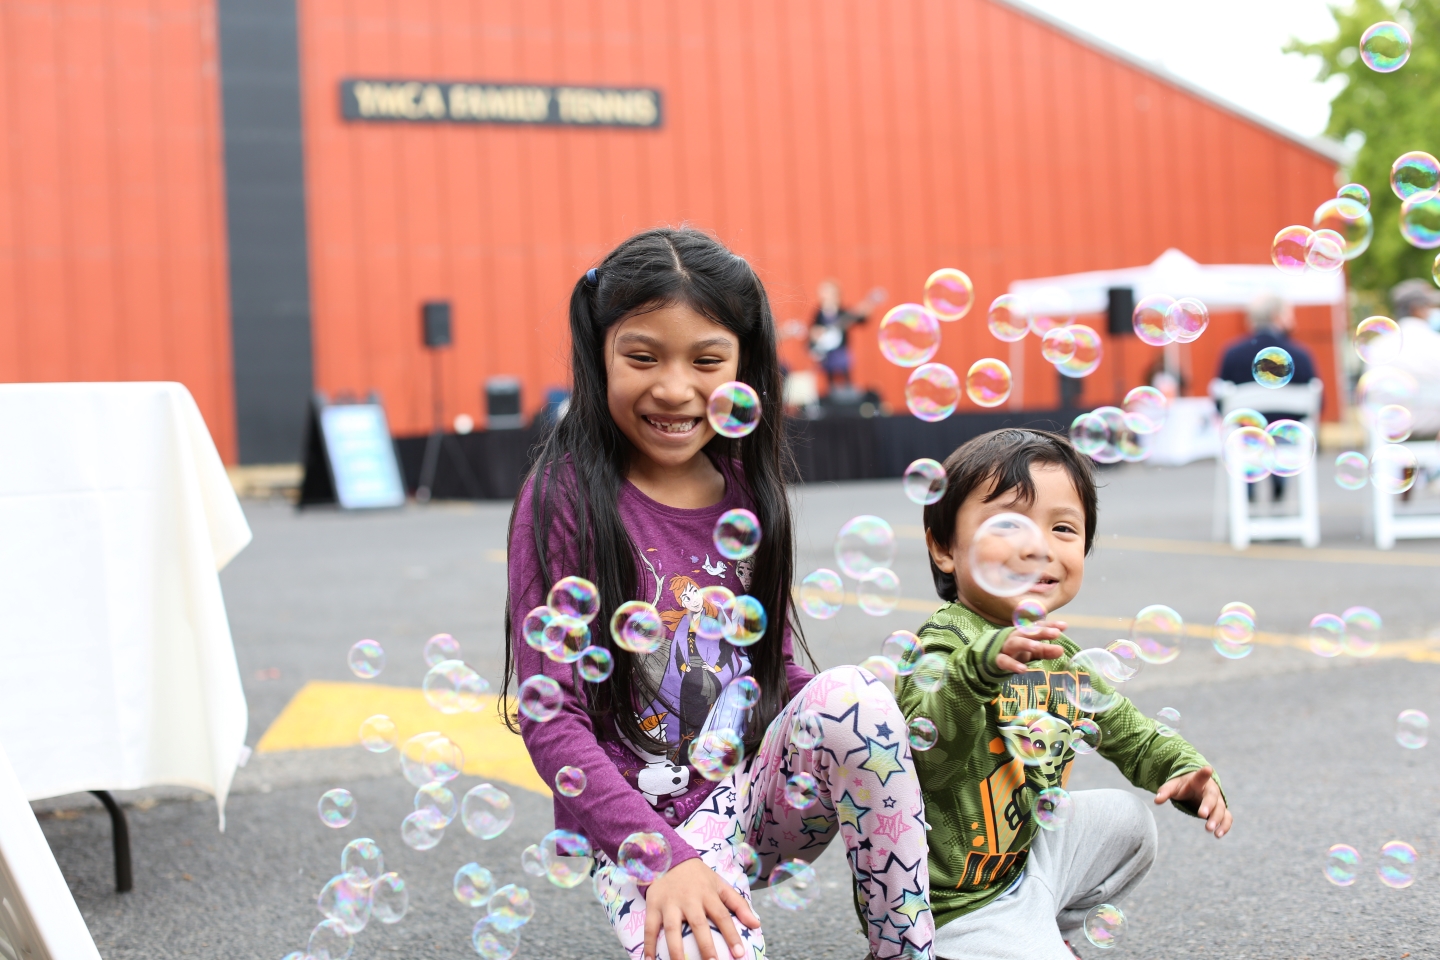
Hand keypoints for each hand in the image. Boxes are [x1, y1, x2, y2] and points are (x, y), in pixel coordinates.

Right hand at [643, 857, 759, 959]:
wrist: (669, 857)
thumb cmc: (698, 877)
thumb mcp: (720, 885)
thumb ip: (738, 904)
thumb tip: (756, 924)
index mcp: (708, 894)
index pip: (722, 916)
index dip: (732, 935)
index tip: (739, 954)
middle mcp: (689, 899)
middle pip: (698, 924)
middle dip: (705, 946)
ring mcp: (669, 903)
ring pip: (672, 929)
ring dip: (676, 950)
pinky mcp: (653, 905)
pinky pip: (650, 927)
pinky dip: (648, 944)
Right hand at [997, 619, 1066, 673]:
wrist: (988, 661)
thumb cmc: (1014, 653)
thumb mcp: (1031, 652)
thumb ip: (1045, 650)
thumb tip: (1061, 650)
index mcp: (1023, 633)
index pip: (1037, 627)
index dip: (1050, 625)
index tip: (1064, 626)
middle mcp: (1014, 637)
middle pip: (1027, 632)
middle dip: (1041, 632)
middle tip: (1056, 633)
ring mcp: (1005, 648)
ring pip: (1015, 643)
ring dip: (1026, 643)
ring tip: (1037, 647)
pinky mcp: (997, 660)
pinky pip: (1004, 661)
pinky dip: (1013, 664)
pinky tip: (1022, 669)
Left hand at [1156, 765, 1230, 838]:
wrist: (1194, 788)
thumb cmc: (1183, 786)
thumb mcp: (1173, 786)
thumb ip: (1165, 791)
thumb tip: (1156, 800)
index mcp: (1198, 781)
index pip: (1201, 777)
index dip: (1204, 774)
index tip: (1208, 769)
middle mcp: (1211, 790)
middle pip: (1212, 797)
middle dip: (1208, 806)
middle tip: (1202, 815)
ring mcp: (1218, 801)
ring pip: (1221, 809)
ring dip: (1217, 819)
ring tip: (1209, 829)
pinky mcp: (1221, 811)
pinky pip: (1227, 818)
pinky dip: (1225, 826)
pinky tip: (1218, 834)